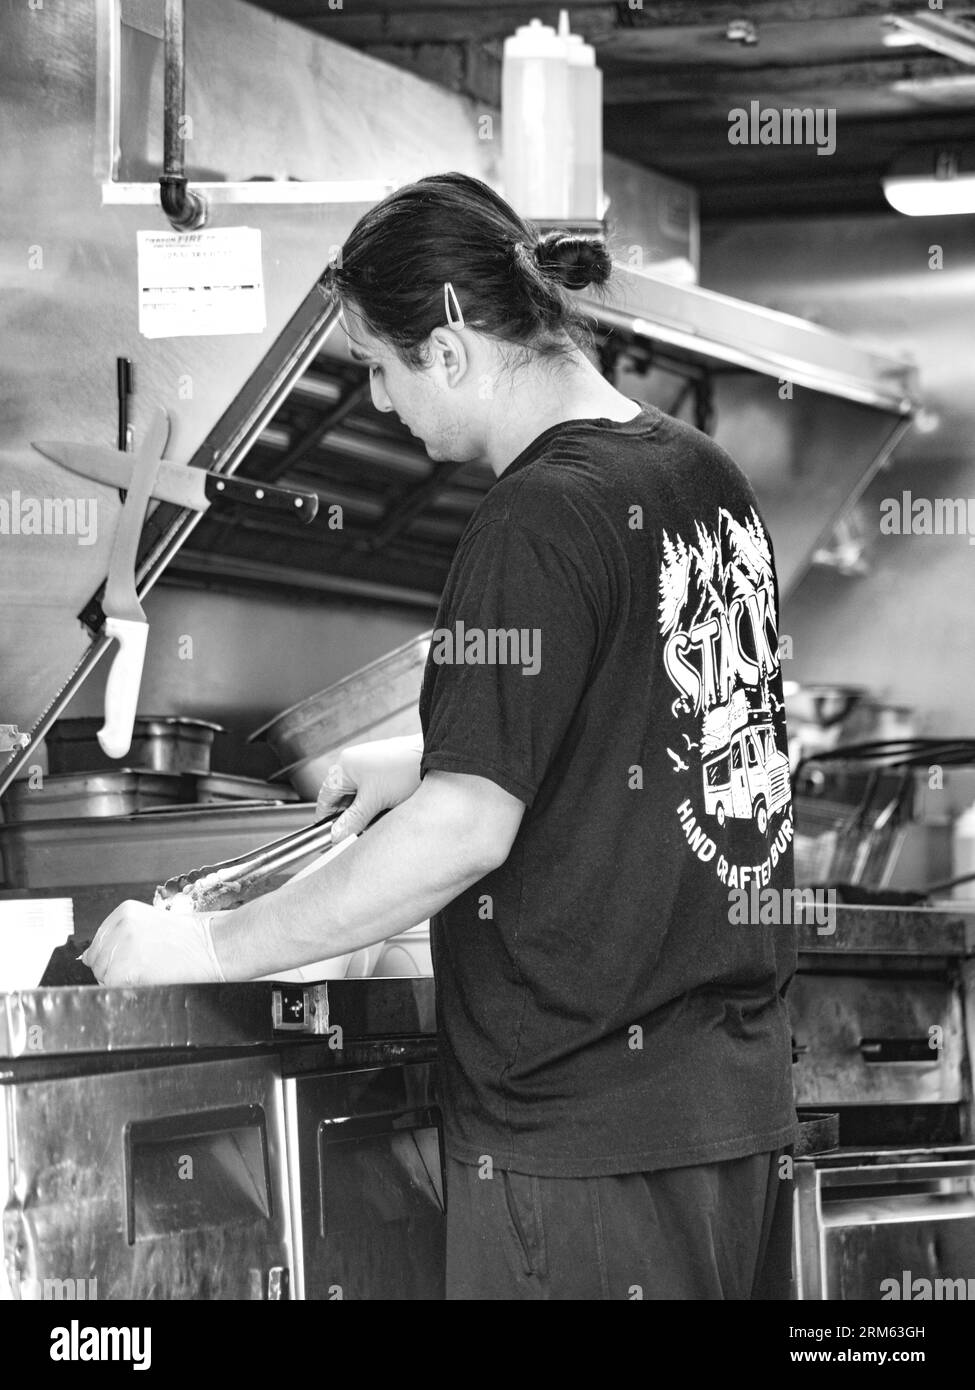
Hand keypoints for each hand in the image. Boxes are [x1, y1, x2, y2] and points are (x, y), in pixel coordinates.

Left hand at [82, 900, 226, 985]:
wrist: (213, 946)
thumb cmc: (190, 938)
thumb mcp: (152, 924)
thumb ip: (123, 935)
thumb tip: (90, 956)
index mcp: (124, 912)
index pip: (99, 941)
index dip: (113, 955)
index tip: (132, 959)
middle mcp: (119, 927)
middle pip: (97, 959)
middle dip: (115, 968)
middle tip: (144, 967)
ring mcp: (120, 948)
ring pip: (102, 975)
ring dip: (120, 980)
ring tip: (149, 971)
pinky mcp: (124, 971)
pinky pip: (111, 988)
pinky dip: (126, 989)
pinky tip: (148, 979)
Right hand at [316, 734, 423, 842]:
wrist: (439, 759)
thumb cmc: (406, 770)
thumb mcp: (375, 800)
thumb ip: (353, 820)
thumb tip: (336, 835)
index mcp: (346, 765)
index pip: (326, 797)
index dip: (327, 819)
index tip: (331, 837)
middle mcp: (356, 764)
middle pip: (344, 800)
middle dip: (350, 819)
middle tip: (357, 834)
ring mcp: (372, 767)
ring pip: (360, 800)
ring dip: (366, 814)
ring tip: (378, 820)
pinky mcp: (387, 772)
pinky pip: (375, 794)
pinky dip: (378, 806)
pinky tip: (388, 812)